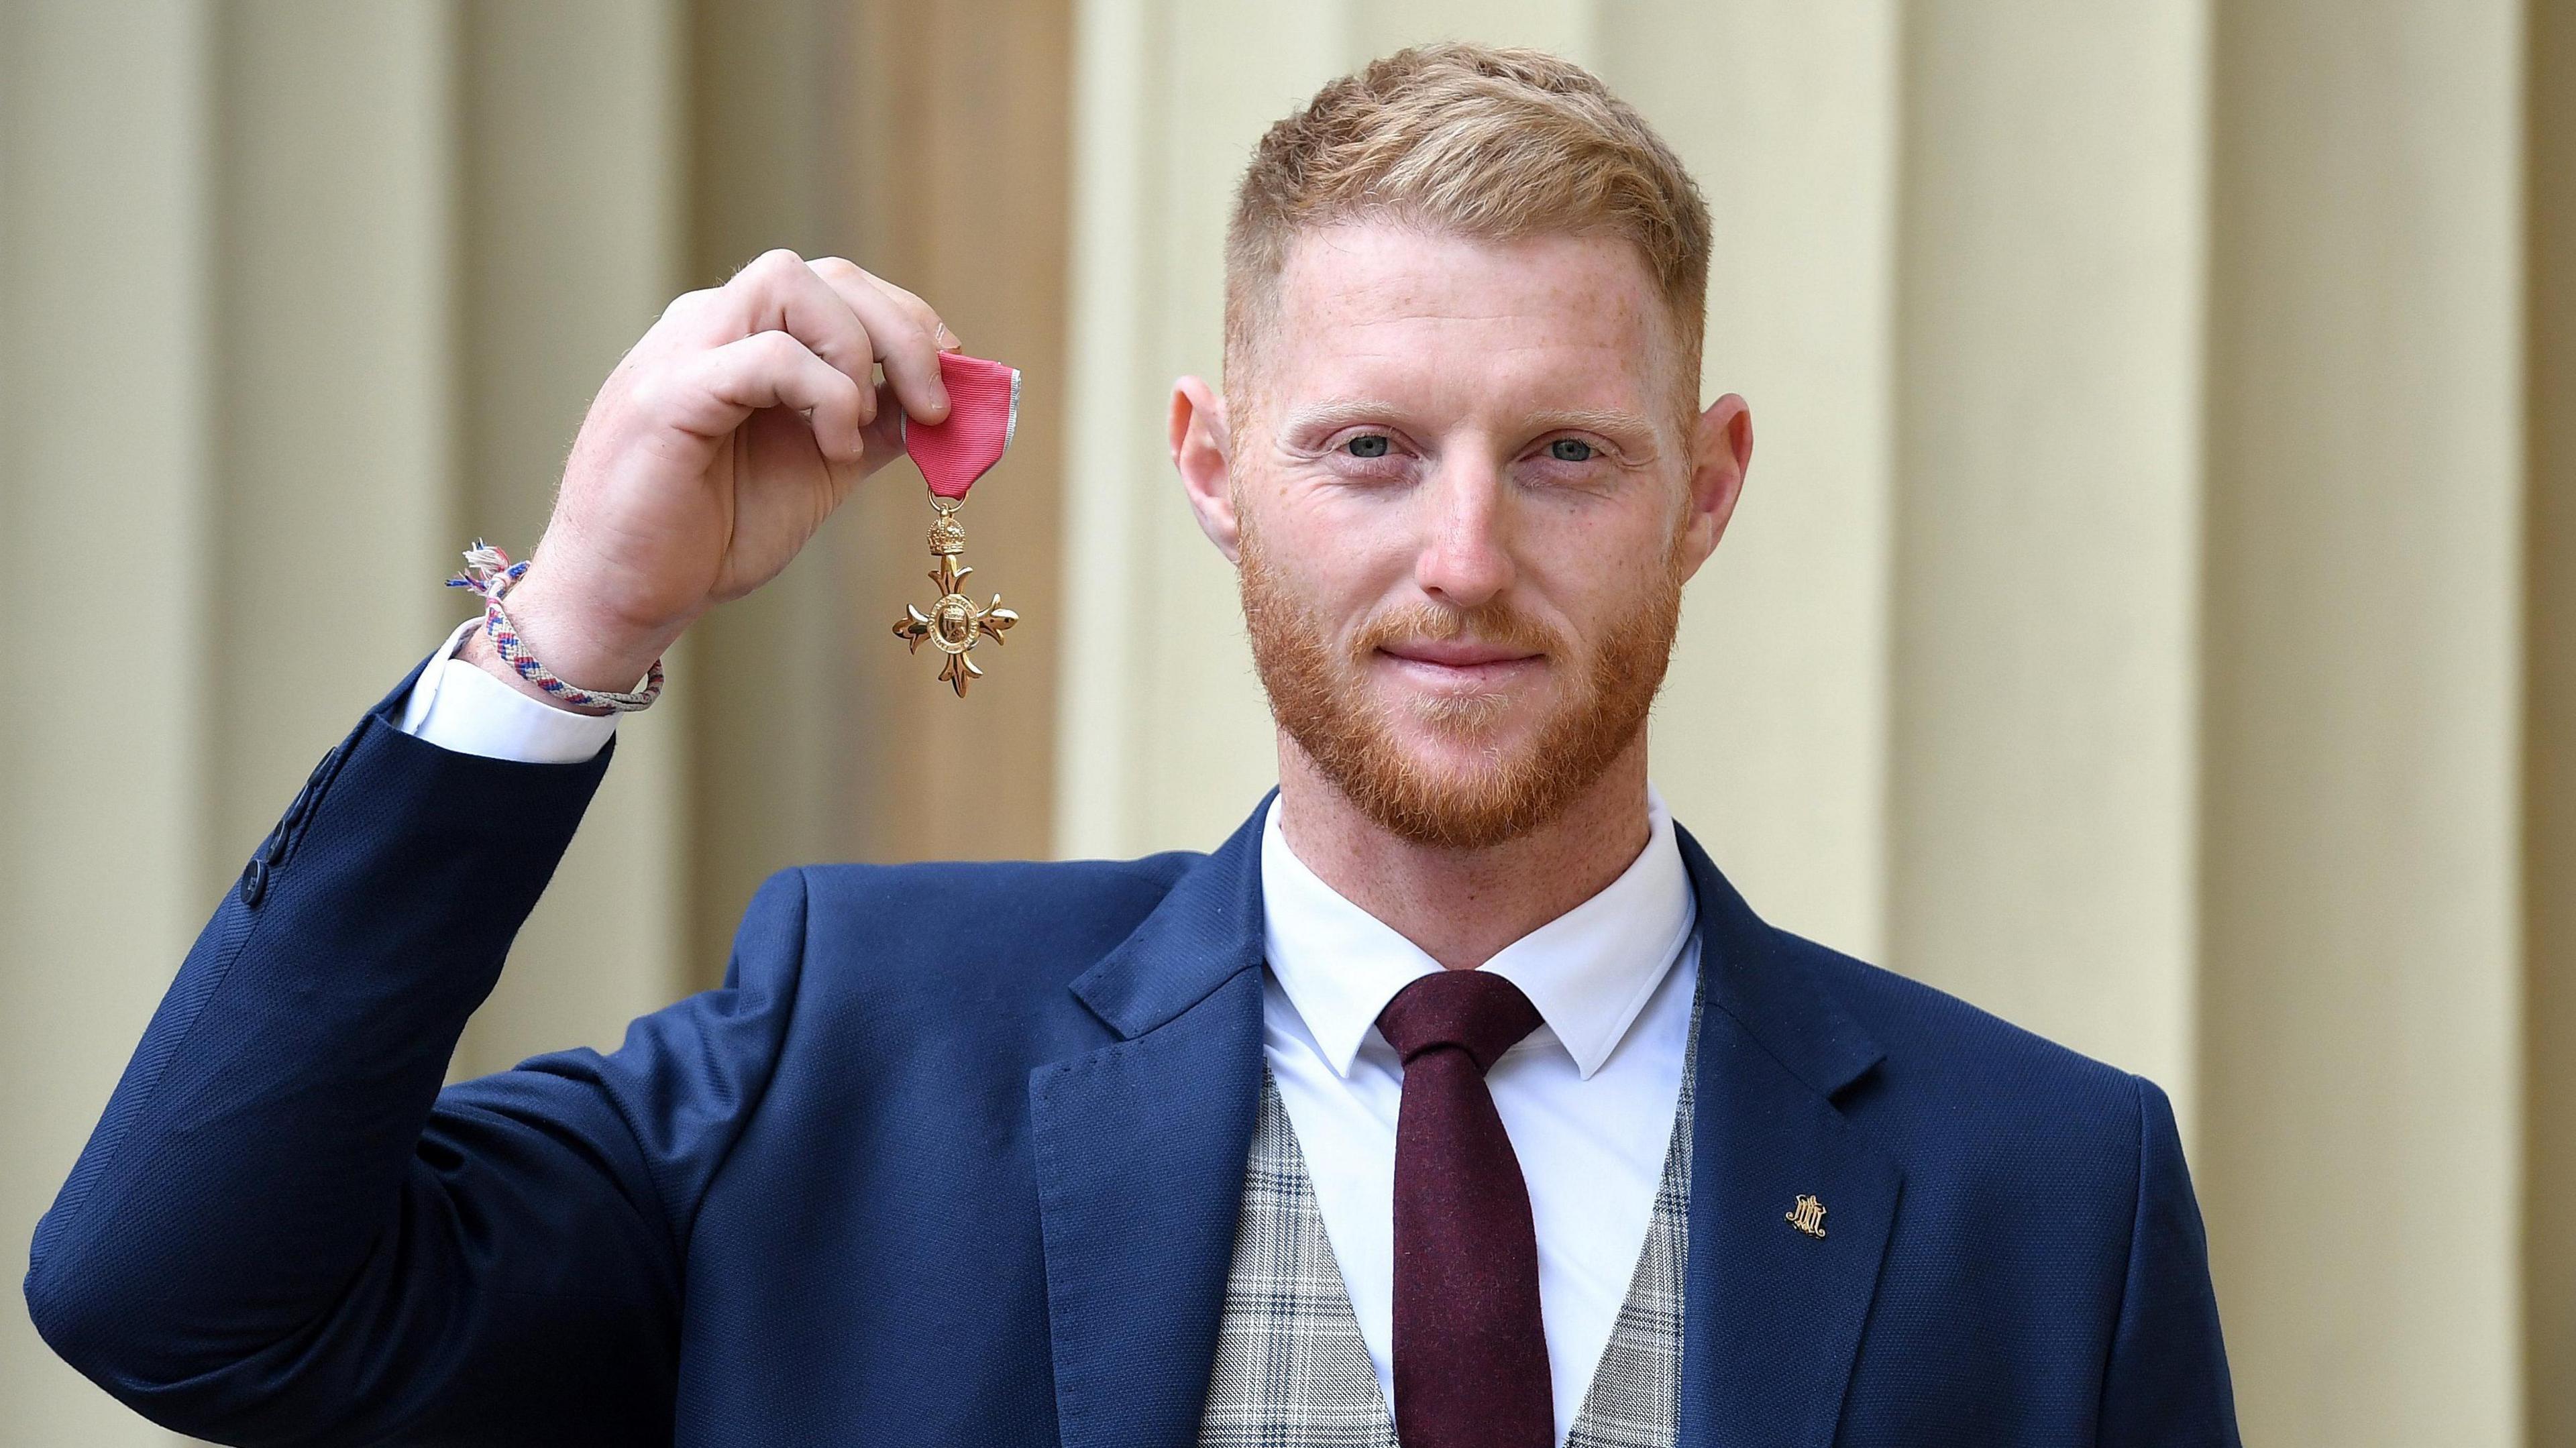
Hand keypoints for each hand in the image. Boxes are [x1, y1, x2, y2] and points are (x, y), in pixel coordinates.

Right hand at [464, 249, 957, 702]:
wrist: (625, 596)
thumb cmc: (710, 536)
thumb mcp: (820, 472)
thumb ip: (875, 429)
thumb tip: (947, 407)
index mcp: (745, 340)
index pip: (839, 286)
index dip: (908, 321)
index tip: (954, 378)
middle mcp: (711, 328)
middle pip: (825, 272)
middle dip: (902, 329)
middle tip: (937, 405)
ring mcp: (683, 352)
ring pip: (786, 281)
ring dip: (855, 352)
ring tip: (861, 430)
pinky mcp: (667, 395)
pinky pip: (763, 353)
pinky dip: (821, 393)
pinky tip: (834, 450)